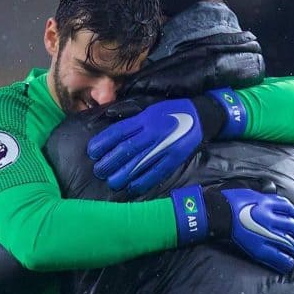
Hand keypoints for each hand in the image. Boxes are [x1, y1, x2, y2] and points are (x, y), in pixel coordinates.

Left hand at [88, 98, 204, 193]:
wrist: (200, 116)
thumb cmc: (170, 110)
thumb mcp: (149, 106)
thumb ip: (130, 113)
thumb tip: (109, 117)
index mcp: (144, 119)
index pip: (119, 132)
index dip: (103, 143)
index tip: (92, 151)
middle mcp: (152, 133)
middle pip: (126, 150)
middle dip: (109, 161)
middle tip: (99, 170)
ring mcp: (164, 147)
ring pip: (139, 163)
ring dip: (122, 174)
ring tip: (112, 181)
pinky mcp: (173, 159)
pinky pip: (156, 172)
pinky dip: (142, 181)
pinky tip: (132, 186)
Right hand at [170, 182, 293, 273]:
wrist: (215, 214)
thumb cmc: (227, 200)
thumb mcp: (247, 189)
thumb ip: (261, 192)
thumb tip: (270, 189)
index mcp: (268, 203)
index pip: (289, 209)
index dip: (292, 215)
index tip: (290, 219)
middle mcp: (270, 219)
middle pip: (293, 227)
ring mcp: (266, 235)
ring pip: (290, 243)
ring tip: (293, 251)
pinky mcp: (260, 249)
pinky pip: (280, 258)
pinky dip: (286, 261)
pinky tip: (287, 262)